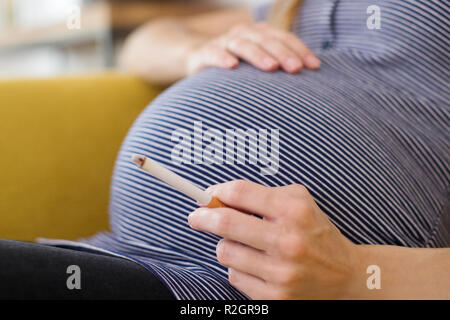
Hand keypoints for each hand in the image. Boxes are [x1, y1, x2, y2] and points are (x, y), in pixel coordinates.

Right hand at [186, 22, 320, 74]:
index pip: (284, 38)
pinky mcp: (205, 52)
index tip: (314, 67)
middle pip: (267, 40)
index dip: (300, 50)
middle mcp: (245, 33)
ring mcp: (224, 41)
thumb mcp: (258, 63)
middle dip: (283, 53)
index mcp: (261, 34)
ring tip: (271, 67)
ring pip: (243, 44)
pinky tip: (231, 66)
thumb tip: (308, 86)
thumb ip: (278, 67)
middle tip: (296, 69)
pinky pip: (214, 53)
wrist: (199, 57)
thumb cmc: (237, 65)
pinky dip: (222, 57)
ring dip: (258, 55)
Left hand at [188, 180, 360, 298]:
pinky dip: (239, 267)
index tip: (208, 195)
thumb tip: (218, 197)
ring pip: (225, 252)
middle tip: (196, 217)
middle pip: (225, 222)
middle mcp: (287, 241)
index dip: (216, 192)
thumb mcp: (298, 202)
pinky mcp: (275, 296)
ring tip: (244, 244)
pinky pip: (234, 276)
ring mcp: (280, 272)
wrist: (346, 275)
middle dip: (202, 217)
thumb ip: (261, 195)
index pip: (240, 193)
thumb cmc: (316, 232)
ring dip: (227, 245)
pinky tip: (256, 265)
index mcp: (294, 210)